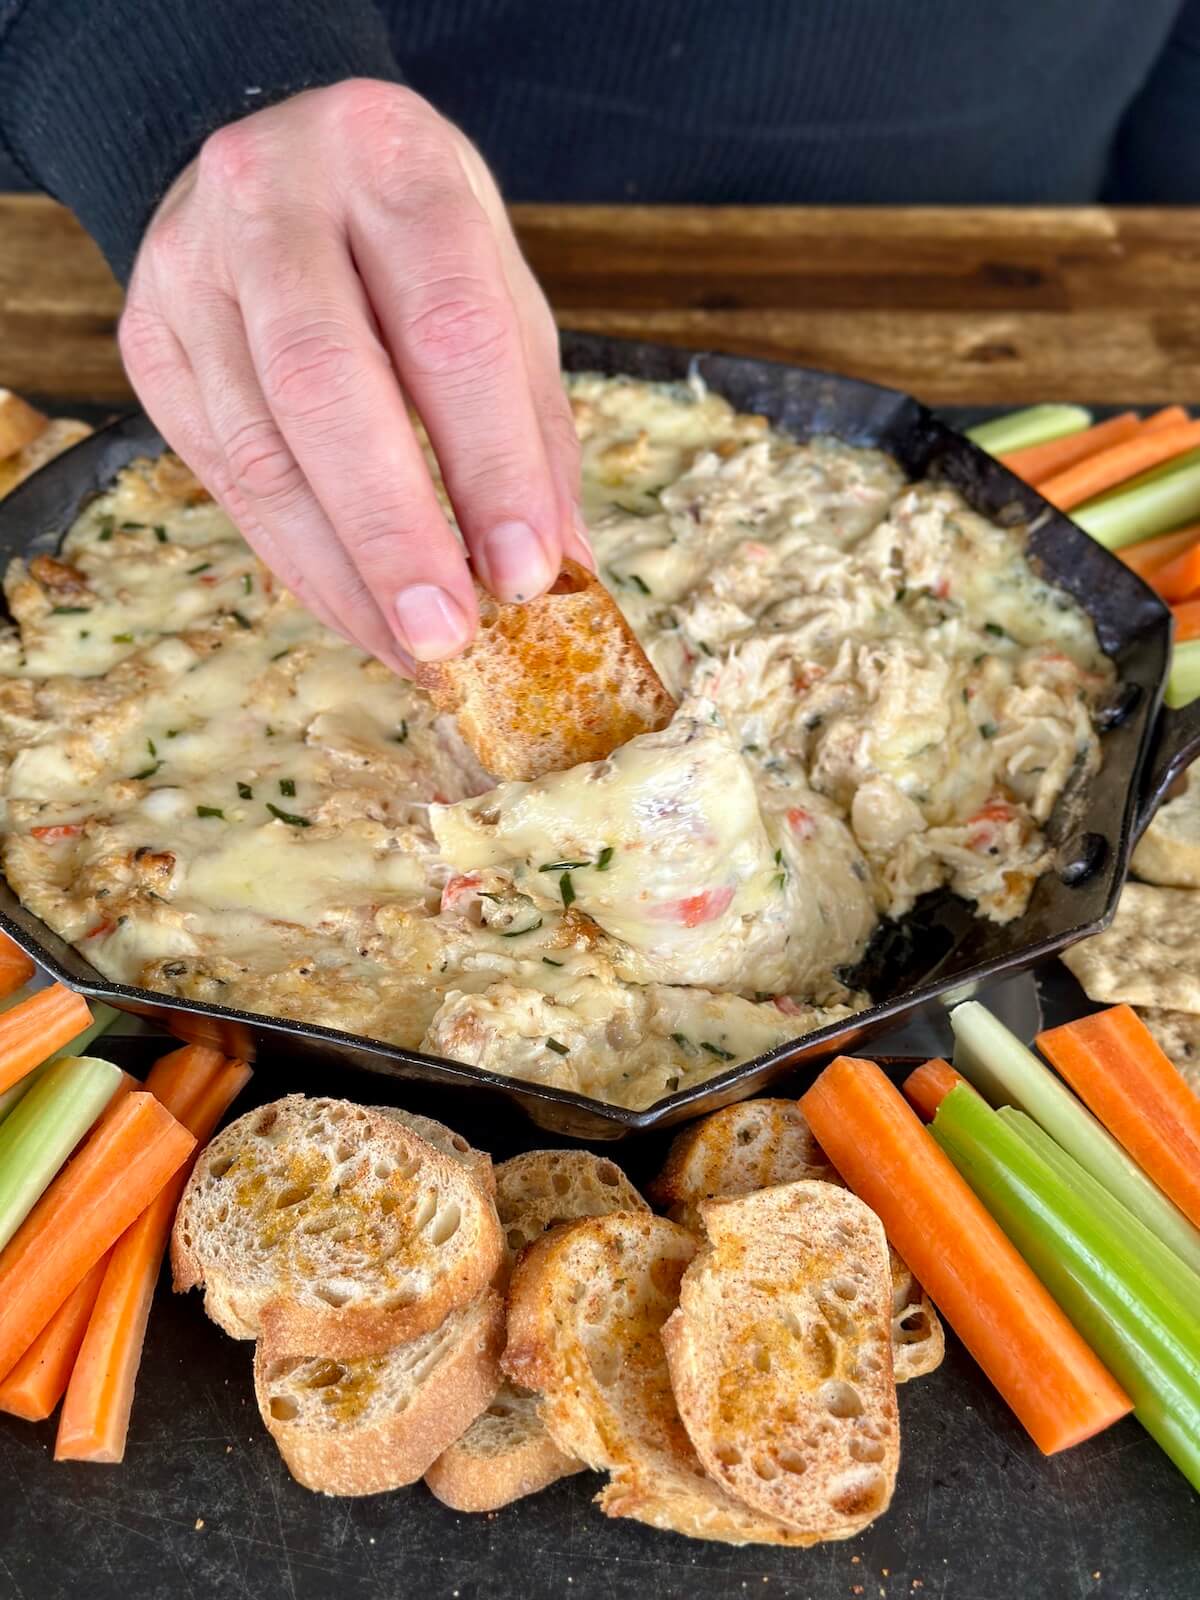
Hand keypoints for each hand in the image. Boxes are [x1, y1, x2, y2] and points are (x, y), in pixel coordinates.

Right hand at [119, 80, 590, 671]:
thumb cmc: (413, 239)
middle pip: (326, 387)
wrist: (280, 162)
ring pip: (260, 451)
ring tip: (413, 650)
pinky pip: (227, 478)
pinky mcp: (149, 343)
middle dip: (394, 534)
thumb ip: (531, 423)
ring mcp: (190, 269)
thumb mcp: (497, 291)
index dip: (489, 462)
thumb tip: (562, 568)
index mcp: (389, 159)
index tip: (525, 572)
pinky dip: (301, 564)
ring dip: (344, 576)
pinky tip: (359, 614)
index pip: (446, 327)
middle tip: (449, 638)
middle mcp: (271, 197)